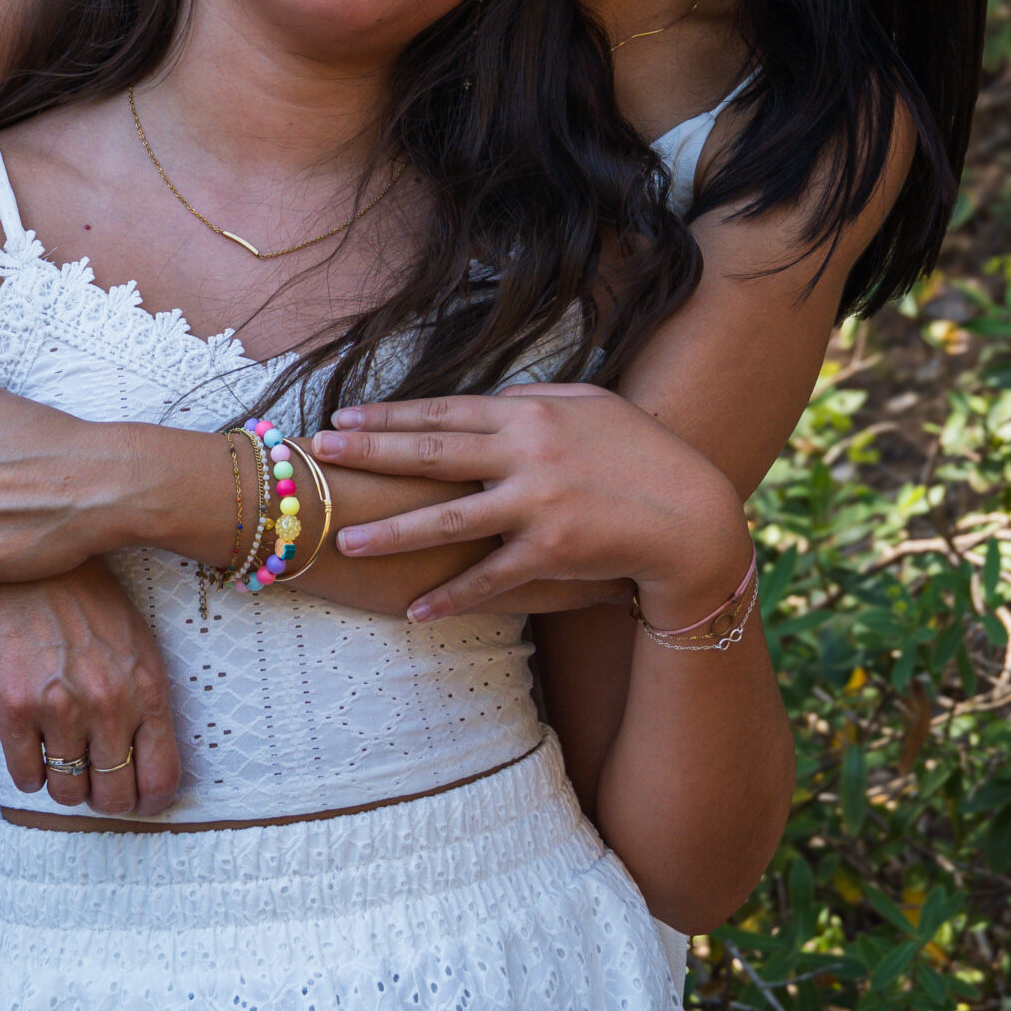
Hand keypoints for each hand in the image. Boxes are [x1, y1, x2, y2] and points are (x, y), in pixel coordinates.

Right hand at [0, 563, 181, 816]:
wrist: (31, 566)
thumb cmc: (90, 603)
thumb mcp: (139, 645)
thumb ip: (146, 703)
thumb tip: (147, 763)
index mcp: (147, 688)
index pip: (162, 778)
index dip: (151, 800)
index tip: (139, 797)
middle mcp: (107, 704)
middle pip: (114, 797)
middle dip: (106, 796)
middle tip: (96, 779)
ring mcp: (58, 708)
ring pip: (68, 793)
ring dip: (67, 784)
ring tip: (64, 754)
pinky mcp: (12, 708)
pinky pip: (26, 778)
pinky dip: (32, 772)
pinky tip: (34, 744)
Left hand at [313, 383, 750, 624]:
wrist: (690, 515)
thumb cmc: (642, 453)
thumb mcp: (590, 406)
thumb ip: (535, 403)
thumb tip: (488, 401)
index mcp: (531, 412)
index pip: (445, 411)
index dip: (391, 415)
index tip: (345, 416)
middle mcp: (526, 453)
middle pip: (432, 453)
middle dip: (371, 452)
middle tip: (320, 454)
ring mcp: (536, 504)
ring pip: (447, 519)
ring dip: (393, 531)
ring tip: (348, 539)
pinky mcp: (549, 552)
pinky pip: (487, 578)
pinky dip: (450, 596)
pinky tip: (414, 609)